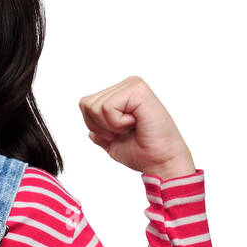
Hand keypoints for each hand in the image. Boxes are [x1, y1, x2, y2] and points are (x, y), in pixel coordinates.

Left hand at [79, 76, 194, 178]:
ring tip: (130, 127)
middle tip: (124, 132)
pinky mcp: (138, 90)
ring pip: (95, 106)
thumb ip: (98, 131)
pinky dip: (117, 123)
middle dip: (100, 126)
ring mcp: (133, 85)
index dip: (94, 125)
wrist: (161, 162)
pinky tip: (135, 123)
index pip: (85, 104)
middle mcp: (127, 85)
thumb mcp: (111, 141)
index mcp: (120, 93)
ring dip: (110, 125)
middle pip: (86, 103)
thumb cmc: (142, 152)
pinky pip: (107, 107)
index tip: (117, 133)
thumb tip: (90, 131)